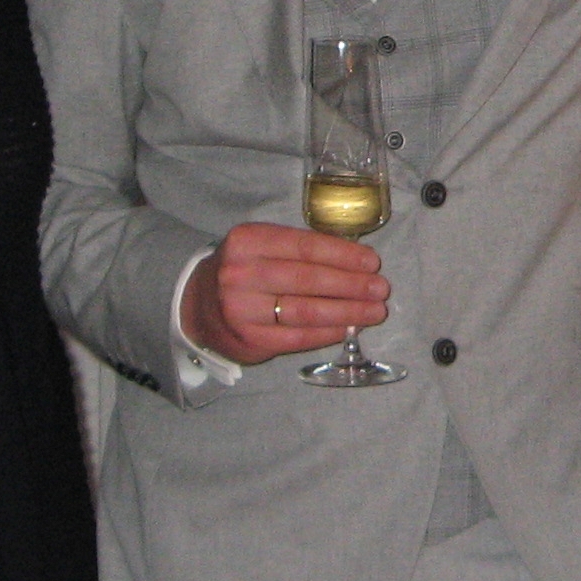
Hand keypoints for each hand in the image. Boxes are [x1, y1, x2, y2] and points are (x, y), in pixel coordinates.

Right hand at [187, 221, 388, 365]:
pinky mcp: (249, 338)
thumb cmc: (245, 272)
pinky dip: (327, 333)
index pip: (304, 246)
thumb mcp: (261, 247)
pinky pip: (297, 336)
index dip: (343, 254)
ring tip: (374, 311)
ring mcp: (242, 308)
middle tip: (380, 289)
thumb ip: (298, 249)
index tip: (371, 261)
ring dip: (346, 311)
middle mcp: (241, 273)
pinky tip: (348, 328)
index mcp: (248, 241)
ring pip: (306, 310)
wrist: (200, 307)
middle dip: (351, 284)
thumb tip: (355, 261)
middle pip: (308, 279)